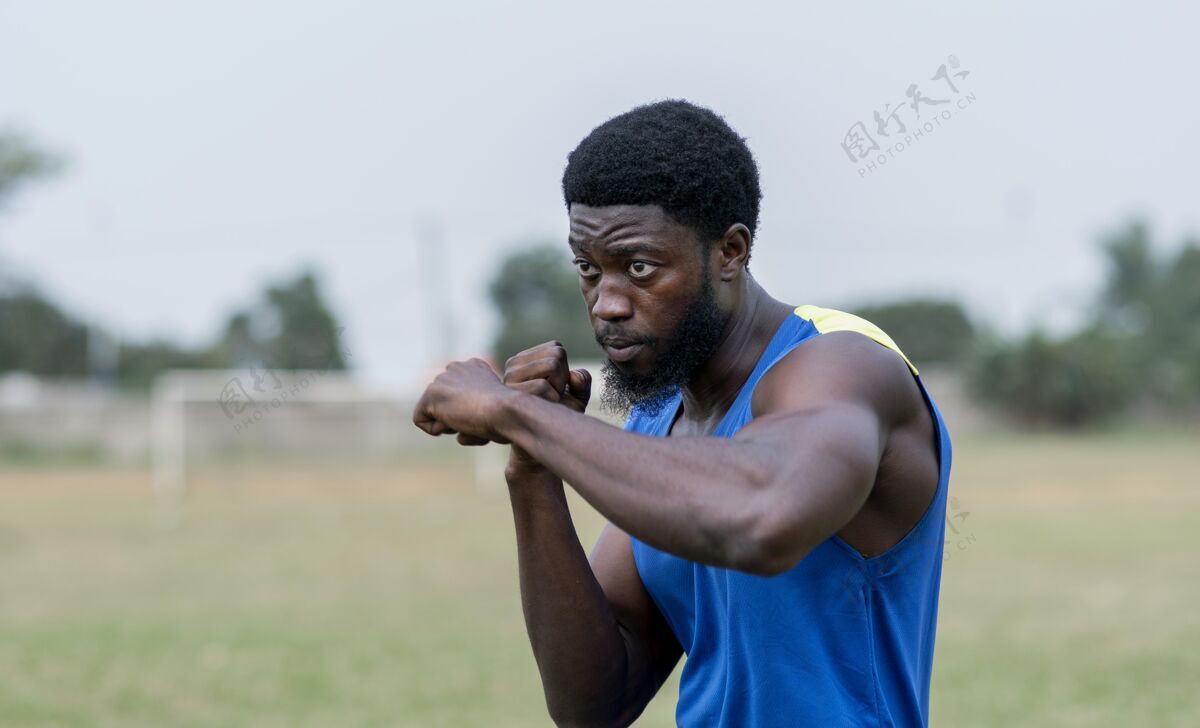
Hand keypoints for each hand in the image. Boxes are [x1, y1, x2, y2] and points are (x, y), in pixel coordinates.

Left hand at [412, 358, 513, 443]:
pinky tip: (456, 423)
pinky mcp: (431, 393)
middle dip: (457, 418)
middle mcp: (456, 367)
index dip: (468, 412)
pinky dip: (436, 429)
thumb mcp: (495, 408)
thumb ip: (477, 409)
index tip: (484, 414)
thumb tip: (460, 434)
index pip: (457, 396)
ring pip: (436, 413)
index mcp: (474, 367)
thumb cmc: (508, 416)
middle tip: (477, 419)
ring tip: (470, 420)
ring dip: (452, 425)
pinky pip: (421, 420)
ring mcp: (442, 379)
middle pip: (445, 404)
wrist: (507, 412)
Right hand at [500, 341, 591, 472]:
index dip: (566, 371)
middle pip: (557, 353)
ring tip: (547, 406)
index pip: (556, 347)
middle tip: (552, 400)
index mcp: (524, 361)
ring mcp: (508, 380)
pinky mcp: (508, 395)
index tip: (556, 390)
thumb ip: (581, 382)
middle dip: (564, 379)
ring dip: (559, 390)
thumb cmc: (556, 420)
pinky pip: (543, 385)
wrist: (536, 450)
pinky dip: (552, 400)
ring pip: (552, 365)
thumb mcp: (576, 398)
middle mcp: (513, 366)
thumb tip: (574, 376)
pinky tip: (541, 413)